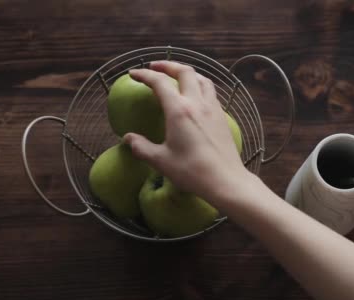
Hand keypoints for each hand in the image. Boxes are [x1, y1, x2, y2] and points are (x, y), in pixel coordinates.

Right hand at [124, 61, 253, 204]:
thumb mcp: (161, 161)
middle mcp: (197, 103)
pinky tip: (196, 96)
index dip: (145, 75)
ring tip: (176, 76)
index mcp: (179, 110)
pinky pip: (211, 92)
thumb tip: (128, 138)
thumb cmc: (192, 171)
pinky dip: (200, 86)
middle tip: (154, 67)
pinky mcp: (222, 117)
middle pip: (185, 72)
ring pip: (202, 79)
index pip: (160, 83)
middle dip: (168, 65)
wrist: (226, 180)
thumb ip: (141, 147)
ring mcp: (213, 109)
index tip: (133, 74)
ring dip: (187, 73)